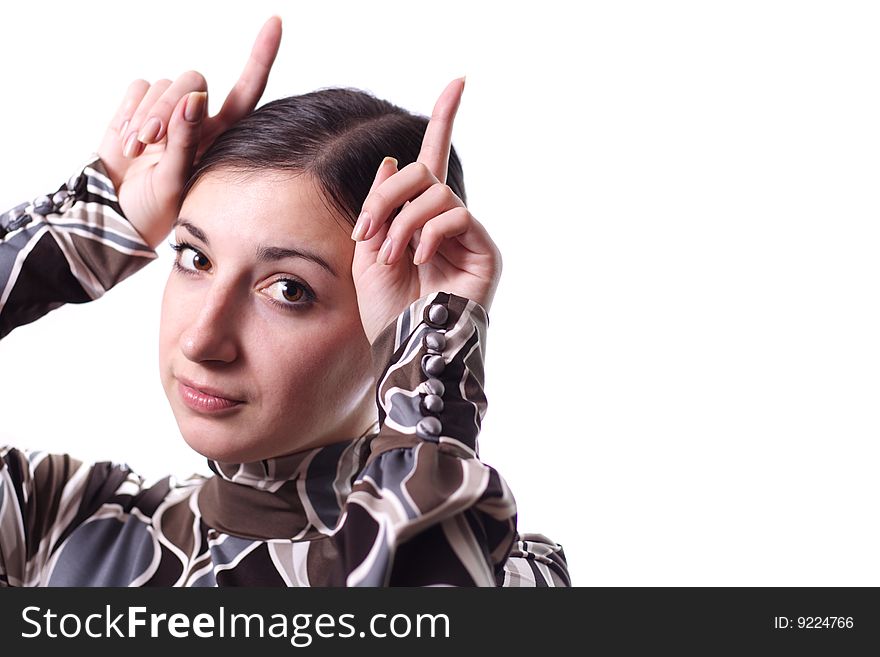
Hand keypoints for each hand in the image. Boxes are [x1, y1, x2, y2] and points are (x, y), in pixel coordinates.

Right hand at [96, 16, 281, 249]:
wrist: (116, 214)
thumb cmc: (157, 209)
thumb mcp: (175, 181)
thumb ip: (185, 140)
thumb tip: (195, 96)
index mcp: (222, 136)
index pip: (248, 90)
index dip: (261, 56)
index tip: (276, 22)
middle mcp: (200, 118)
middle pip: (194, 81)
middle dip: (168, 108)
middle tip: (150, 141)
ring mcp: (170, 112)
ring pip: (165, 85)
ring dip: (146, 115)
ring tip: (138, 150)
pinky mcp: (140, 107)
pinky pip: (140, 87)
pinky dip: (129, 111)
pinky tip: (127, 142)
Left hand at [351, 77, 501, 344]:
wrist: (404, 350)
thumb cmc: (384, 310)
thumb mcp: (367, 250)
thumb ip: (380, 205)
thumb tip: (394, 157)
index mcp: (420, 218)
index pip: (432, 161)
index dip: (445, 119)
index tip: (459, 81)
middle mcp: (448, 221)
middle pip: (422, 171)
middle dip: (386, 195)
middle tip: (366, 231)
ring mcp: (468, 236)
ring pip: (435, 193)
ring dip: (401, 222)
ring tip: (389, 257)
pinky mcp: (485, 251)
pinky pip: (456, 215)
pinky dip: (427, 233)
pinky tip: (417, 259)